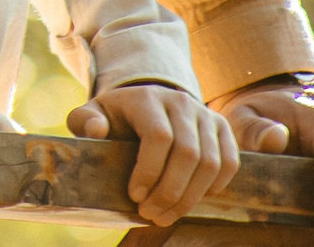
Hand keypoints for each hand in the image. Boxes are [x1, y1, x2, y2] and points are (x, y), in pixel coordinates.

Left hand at [68, 83, 239, 227]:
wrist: (146, 104)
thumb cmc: (116, 117)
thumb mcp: (93, 115)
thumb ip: (84, 120)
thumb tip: (96, 130)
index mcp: (146, 98)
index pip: (158, 136)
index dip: (150, 171)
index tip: (135, 196)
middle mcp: (180, 102)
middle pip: (187, 153)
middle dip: (169, 192)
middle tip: (150, 214)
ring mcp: (204, 113)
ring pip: (210, 162)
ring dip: (190, 196)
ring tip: (167, 215)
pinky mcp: (221, 127)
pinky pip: (229, 162)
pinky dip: (214, 186)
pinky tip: (192, 200)